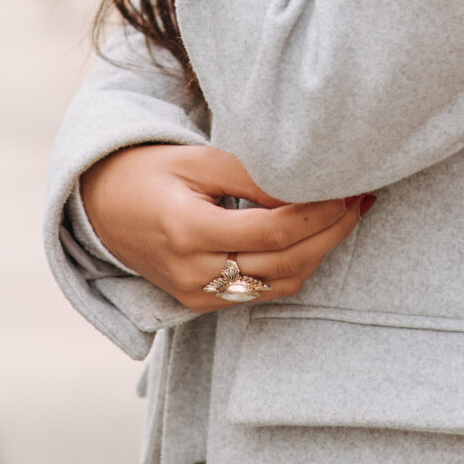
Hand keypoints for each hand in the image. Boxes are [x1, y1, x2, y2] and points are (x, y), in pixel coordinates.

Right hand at [81, 142, 368, 310]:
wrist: (101, 206)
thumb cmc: (151, 171)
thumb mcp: (197, 159)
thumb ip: (252, 174)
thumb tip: (308, 184)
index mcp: (188, 230)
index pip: (272, 232)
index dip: (317, 213)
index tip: (347, 187)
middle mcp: (192, 272)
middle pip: (283, 265)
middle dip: (330, 233)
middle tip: (361, 200)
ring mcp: (196, 295)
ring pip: (278, 285)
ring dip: (319, 253)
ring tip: (348, 216)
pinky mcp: (200, 304)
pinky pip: (260, 293)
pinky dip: (294, 269)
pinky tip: (315, 239)